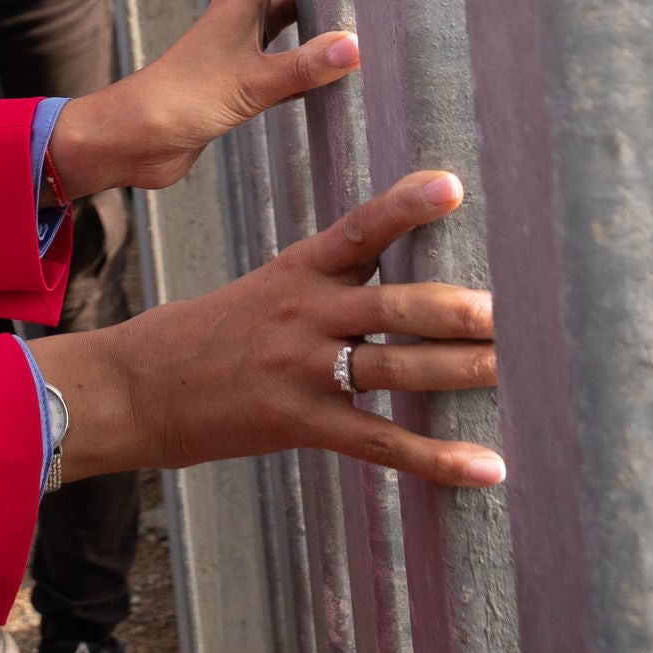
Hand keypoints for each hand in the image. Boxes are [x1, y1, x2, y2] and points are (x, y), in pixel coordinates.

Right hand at [34, 169, 501, 486]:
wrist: (137, 385)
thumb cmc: (208, 335)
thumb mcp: (265, 287)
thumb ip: (328, 282)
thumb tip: (397, 284)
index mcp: (298, 270)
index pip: (359, 229)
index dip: (406, 206)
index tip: (453, 185)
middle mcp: (304, 313)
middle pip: (391, 306)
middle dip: (453, 310)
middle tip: (510, 311)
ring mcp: (301, 370)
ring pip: (393, 370)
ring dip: (457, 372)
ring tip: (514, 371)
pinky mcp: (298, 423)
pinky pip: (379, 442)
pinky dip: (437, 458)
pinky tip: (485, 467)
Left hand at [50, 0, 357, 194]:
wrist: (135, 140)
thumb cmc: (180, 101)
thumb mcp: (248, 83)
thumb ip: (301, 67)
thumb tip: (354, 44)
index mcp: (236, 4)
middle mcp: (237, 20)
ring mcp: (236, 51)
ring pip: (281, 15)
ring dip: (309, 1)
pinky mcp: (238, 84)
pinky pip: (282, 61)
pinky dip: (306, 58)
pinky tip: (328, 65)